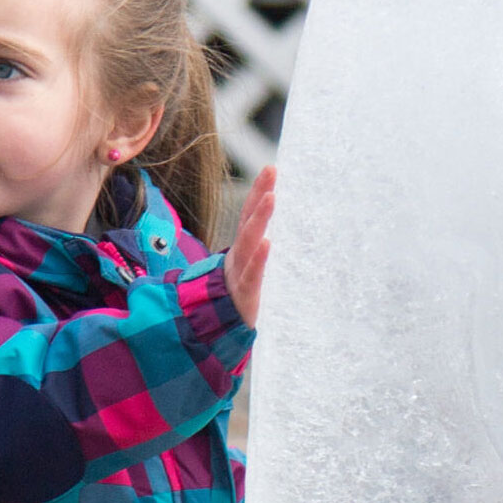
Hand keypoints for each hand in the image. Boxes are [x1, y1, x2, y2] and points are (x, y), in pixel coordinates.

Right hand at [226, 166, 274, 324]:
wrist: (219, 333)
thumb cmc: (240, 299)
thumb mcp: (250, 271)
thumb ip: (260, 251)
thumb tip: (284, 232)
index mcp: (242, 250)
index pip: (249, 214)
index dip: (258, 191)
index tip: (271, 169)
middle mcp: (239, 256)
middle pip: (248, 220)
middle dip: (259, 195)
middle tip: (271, 172)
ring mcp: (239, 273)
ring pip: (248, 241)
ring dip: (259, 218)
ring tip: (271, 198)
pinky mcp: (245, 293)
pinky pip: (252, 273)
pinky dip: (259, 258)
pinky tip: (267, 243)